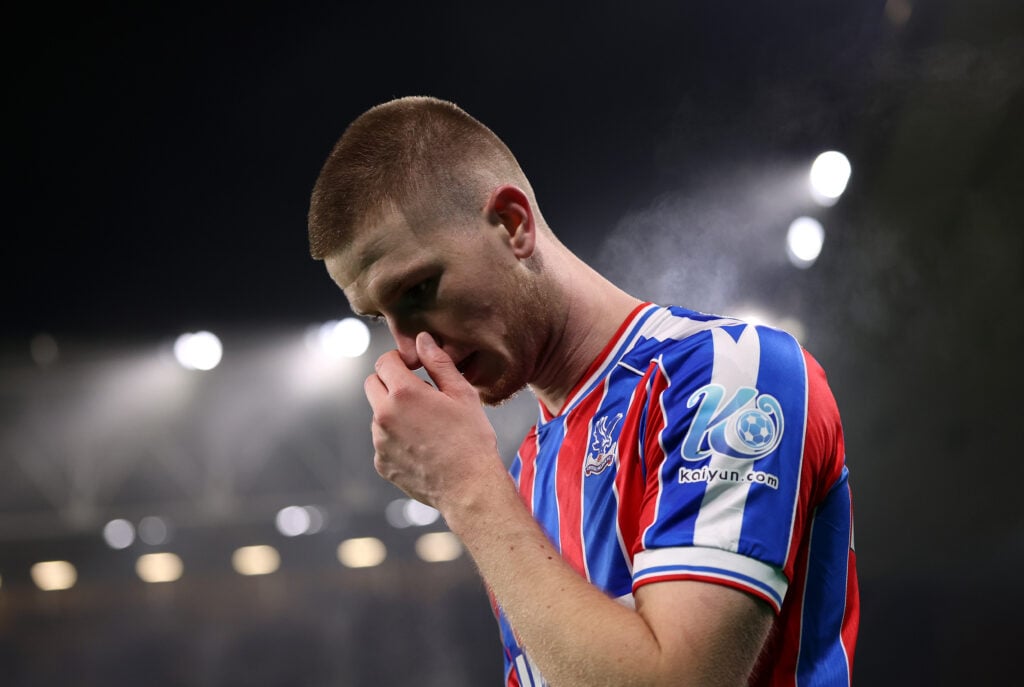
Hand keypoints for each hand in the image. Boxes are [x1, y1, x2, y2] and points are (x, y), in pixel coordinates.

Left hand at [364, 332, 502, 511]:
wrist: (469, 488)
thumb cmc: (471, 439)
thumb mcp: (462, 394)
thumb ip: (438, 362)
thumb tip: (422, 339)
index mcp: (404, 393)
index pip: (384, 361)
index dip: (400, 361)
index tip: (415, 370)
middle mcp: (384, 416)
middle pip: (372, 384)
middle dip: (390, 383)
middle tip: (418, 394)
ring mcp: (380, 442)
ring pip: (378, 414)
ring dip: (394, 413)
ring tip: (426, 427)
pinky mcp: (381, 463)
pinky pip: (383, 441)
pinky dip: (397, 440)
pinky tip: (423, 448)